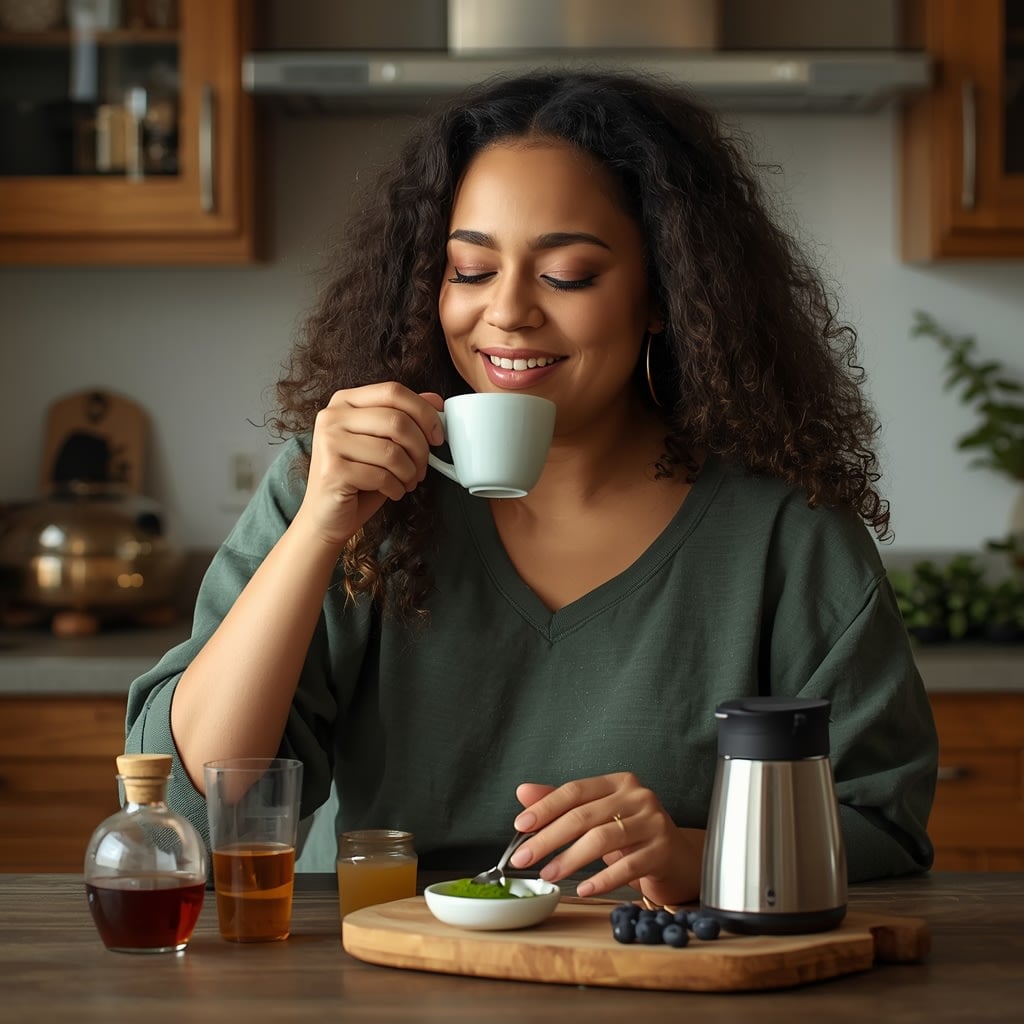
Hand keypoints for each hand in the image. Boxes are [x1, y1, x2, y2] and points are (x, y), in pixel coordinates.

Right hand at [294, 384, 444, 548]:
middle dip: (420, 449)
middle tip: (422, 467)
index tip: (437, 435)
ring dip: (409, 472)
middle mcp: (332, 417)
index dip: (424, 413)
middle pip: (397, 421)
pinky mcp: (332, 471)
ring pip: (392, 451)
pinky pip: (381, 476)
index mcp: (345, 401)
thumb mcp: (384, 442)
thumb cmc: (359, 478)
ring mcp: (329, 442)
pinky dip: (396, 488)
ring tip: (406, 481)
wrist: (327, 516)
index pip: (393, 391)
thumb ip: (405, 417)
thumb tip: (436, 401)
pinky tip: (392, 491)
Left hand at [509, 774, 704, 906]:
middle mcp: (638, 797)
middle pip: (584, 815)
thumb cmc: (633, 837)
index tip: (521, 825)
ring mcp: (653, 823)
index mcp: (618, 783)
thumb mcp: (598, 817)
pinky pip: (627, 866)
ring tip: (548, 874)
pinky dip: (602, 880)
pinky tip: (583, 888)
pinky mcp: (663, 851)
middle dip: (549, 838)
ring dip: (570, 859)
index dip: (545, 807)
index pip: (575, 790)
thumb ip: (562, 804)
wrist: (679, 860)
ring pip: (602, 839)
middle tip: (524, 857)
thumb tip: (523, 792)